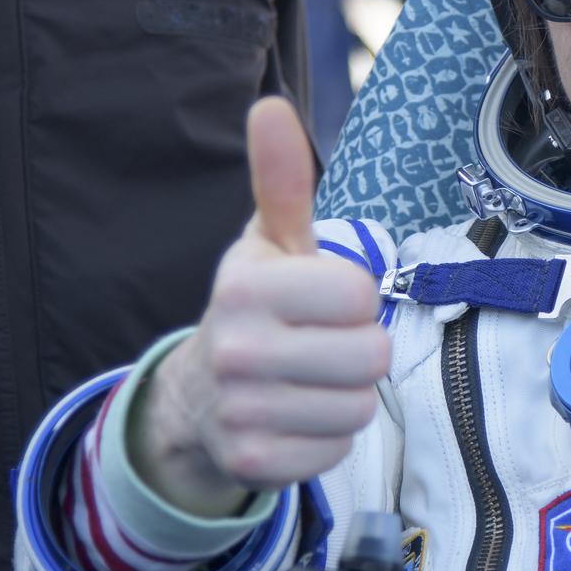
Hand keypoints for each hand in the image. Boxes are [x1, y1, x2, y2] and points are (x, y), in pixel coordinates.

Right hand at [129, 97, 389, 515]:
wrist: (198, 396)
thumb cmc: (258, 306)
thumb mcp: (271, 243)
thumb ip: (281, 181)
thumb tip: (270, 106)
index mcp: (246, 287)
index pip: (362, 296)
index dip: (355, 298)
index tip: (323, 300)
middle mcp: (237, 351)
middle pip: (372, 356)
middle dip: (359, 349)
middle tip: (321, 344)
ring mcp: (242, 413)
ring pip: (360, 407)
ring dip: (347, 394)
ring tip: (310, 379)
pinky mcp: (253, 464)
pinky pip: (338, 449)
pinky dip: (328, 437)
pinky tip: (297, 416)